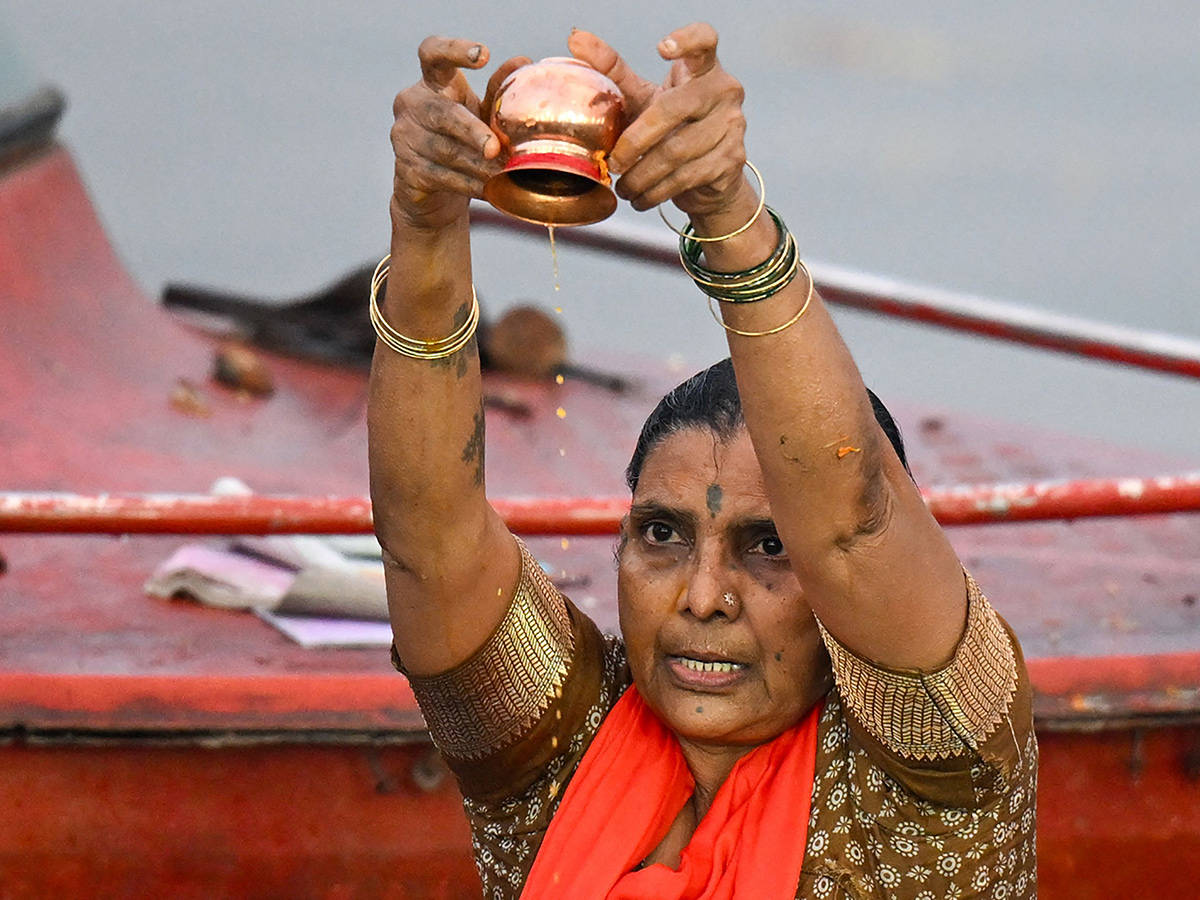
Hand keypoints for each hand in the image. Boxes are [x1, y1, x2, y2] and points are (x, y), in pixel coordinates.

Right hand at [390, 37, 529, 229]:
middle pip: (441, 112)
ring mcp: (404, 137)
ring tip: (503, 174)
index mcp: (433, 82)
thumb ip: (496, 90)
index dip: (454, 49)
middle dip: (471, 131)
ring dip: (477, 165)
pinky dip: (469, 184)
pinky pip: (442, 177)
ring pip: (444, 150)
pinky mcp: (405, 170)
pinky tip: (490, 190)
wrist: (433, 189)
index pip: (432, 53)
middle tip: (495, 148)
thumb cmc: (461, 139)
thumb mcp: (480, 113)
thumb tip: (523, 61)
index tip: (483, 55)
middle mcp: (412, 103)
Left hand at [568, 23, 747, 217]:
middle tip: (612, 163)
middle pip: (673, 108)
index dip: (688, 40)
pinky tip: (640, 198)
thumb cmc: (671, 128)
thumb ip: (613, 70)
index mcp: (703, 69)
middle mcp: (724, 93)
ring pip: (676, 152)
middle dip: (636, 140)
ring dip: (641, 176)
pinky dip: (656, 192)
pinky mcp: (730, 161)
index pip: (706, 41)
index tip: (662, 48)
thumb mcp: (644, 97)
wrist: (709, 179)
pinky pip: (685, 178)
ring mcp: (731, 127)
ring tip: (622, 187)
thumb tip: (575, 39)